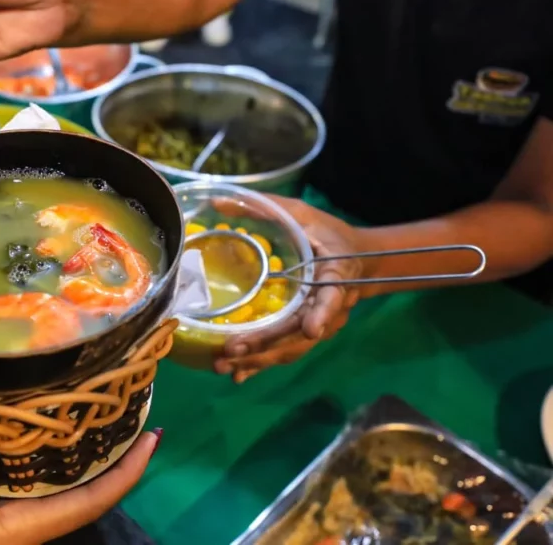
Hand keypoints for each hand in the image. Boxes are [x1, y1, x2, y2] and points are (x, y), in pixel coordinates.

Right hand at [0, 386, 160, 544]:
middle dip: (99, 450)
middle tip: (116, 399)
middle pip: (70, 488)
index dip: (126, 473)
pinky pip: (1, 475)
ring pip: (36, 480)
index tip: (155, 435)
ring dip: (59, 446)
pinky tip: (3, 416)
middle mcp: (9, 527)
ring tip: (72, 397)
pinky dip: (14, 445)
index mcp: (14, 532)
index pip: (87, 503)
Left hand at [212, 196, 365, 383]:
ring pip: (291, 348)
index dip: (323, 312)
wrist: (358, 259)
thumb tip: (217, 200)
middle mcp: (330, 305)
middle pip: (300, 331)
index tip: (314, 328)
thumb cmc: (328, 233)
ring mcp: (320, 324)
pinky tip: (238, 374)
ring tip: (226, 366)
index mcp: (335, 273)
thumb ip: (264, 208)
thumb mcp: (300, 213)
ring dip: (259, 360)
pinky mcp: (307, 334)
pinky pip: (286, 352)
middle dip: (266, 343)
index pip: (332, 295)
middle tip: (233, 350)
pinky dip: (262, 364)